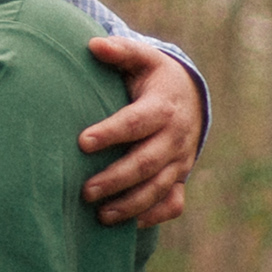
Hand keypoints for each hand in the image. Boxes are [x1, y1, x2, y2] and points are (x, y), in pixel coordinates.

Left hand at [78, 39, 203, 227]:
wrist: (189, 96)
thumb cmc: (152, 76)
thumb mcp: (142, 58)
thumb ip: (120, 51)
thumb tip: (94, 45)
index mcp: (164, 107)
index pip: (136, 123)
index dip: (111, 133)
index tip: (81, 142)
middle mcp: (175, 137)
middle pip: (147, 163)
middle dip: (117, 179)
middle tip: (84, 191)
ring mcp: (180, 161)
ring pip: (158, 188)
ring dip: (130, 204)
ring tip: (100, 215)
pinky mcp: (180, 178)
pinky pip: (172, 204)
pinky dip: (151, 216)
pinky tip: (125, 226)